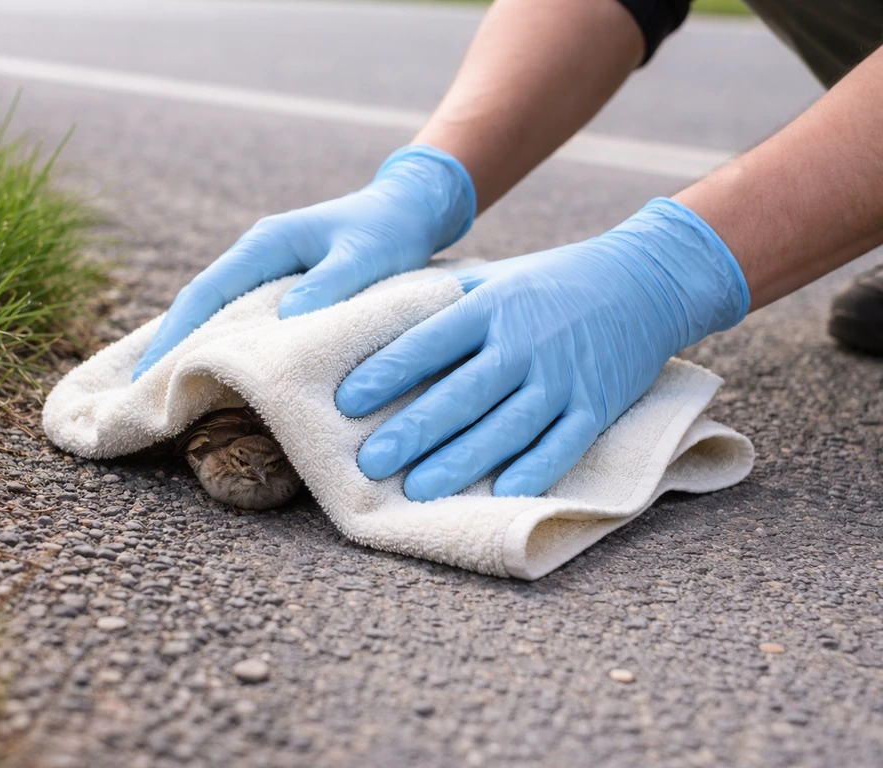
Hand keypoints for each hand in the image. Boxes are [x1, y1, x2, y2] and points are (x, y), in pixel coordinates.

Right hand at [132, 145, 474, 379]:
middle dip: (174, 349)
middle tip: (149, 399)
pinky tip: (232, 381)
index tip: (148, 376)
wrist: (413, 209)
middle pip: (203, 308)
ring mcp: (271, 275)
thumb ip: (331, 285)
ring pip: (224, 317)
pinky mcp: (289, 291)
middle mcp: (259, 258)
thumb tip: (287, 322)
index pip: (204, 293)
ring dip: (202, 352)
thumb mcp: (365, 256)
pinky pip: (251, 324)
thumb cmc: (390, 229)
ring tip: (177, 399)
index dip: (174, 335)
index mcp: (265, 245)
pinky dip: (237, 351)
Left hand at [335, 198, 749, 500]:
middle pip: (462, 394)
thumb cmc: (550, 282)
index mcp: (491, 308)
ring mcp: (563, 378)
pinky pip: (563, 443)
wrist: (644, 280)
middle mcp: (523, 344)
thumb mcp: (495, 279)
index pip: (429, 343)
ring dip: (461, 460)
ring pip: (506, 426)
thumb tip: (377, 322)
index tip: (347, 400)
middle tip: (370, 462)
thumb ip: (444, 303)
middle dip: (414, 430)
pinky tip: (501, 493)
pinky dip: (535, 469)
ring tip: (418, 488)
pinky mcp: (596, 405)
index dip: (387, 372)